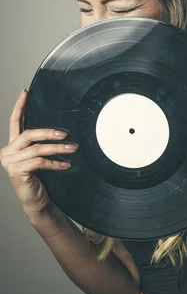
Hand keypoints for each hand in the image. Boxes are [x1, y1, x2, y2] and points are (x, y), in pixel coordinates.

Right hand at [0, 90, 77, 216]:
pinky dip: (55, 163)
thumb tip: (60, 130)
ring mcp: (10, 163)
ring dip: (57, 149)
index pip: (14, 122)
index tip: (25, 92)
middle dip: (48, 132)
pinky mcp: (17, 172)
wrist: (35, 200)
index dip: (19, 106)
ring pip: (37, 149)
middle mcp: (8, 152)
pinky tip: (65, 164)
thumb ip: (40, 143)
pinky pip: (39, 162)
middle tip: (64, 134)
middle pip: (28, 134)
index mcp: (12, 145)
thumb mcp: (38, 157)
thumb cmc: (39, 177)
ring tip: (72, 149)